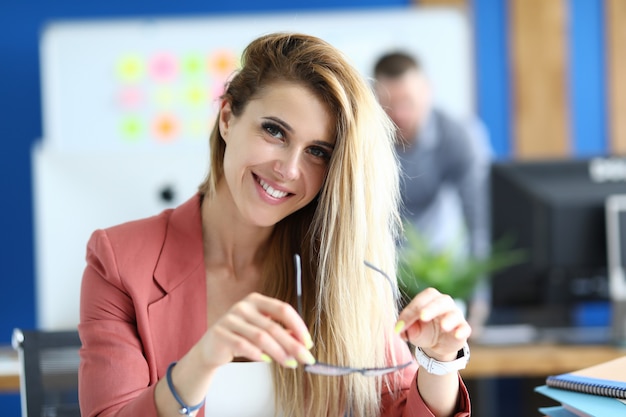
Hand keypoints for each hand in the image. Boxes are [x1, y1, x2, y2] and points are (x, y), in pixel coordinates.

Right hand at [199, 292, 314, 368]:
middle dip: (292, 344)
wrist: (212, 347)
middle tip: (305, 358)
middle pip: (273, 326)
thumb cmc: (241, 336)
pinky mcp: (220, 333)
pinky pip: (242, 345)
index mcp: (257, 300)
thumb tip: (304, 344)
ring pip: (260, 337)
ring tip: (290, 363)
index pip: (283, 309)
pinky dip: (257, 354)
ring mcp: (230, 319)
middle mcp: (243, 306)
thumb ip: (281, 333)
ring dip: (278, 352)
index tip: (308, 342)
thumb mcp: (262, 330)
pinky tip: (266, 360)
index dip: (298, 326)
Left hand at [396, 287, 470, 360]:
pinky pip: (465, 328)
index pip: (420, 300)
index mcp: (429, 299)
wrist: (437, 345)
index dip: (409, 312)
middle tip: (422, 317)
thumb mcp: (414, 332)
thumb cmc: (424, 331)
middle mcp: (444, 303)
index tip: (400, 325)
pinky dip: (462, 331)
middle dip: (430, 309)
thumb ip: (409, 330)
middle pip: (439, 302)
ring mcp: (456, 315)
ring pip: (454, 314)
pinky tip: (457, 334)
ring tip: (443, 326)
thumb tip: (402, 330)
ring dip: (448, 319)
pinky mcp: (463, 328)